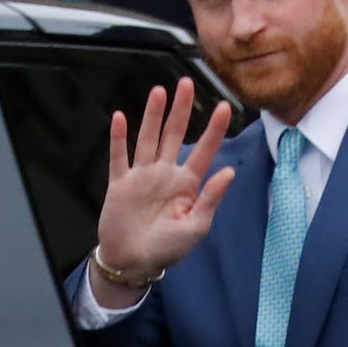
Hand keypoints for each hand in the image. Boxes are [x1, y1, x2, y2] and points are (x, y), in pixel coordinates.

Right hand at [93, 77, 233, 300]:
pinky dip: (118, 138)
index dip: (214, 130)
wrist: (134, 262)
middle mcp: (165, 175)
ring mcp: (142, 177)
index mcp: (187, 185)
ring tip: (159, 92)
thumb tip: (228, 172)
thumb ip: (211, 198)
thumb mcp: (196, 227)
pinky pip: (119, 157)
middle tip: (187, 84)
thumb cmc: (167, 249)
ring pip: (148, 138)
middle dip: (181, 110)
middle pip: (174, 134)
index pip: (204, 151)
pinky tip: (119, 118)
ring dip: (153, 115)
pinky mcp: (120, 184)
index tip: (225, 107)